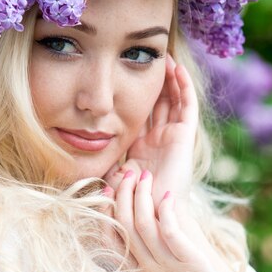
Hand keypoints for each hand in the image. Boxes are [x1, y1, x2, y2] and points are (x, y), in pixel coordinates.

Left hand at [104, 55, 197, 205]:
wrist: (152, 213)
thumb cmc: (132, 199)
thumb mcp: (113, 174)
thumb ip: (104, 160)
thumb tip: (83, 150)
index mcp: (143, 146)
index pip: (142, 112)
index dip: (139, 93)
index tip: (130, 73)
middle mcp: (159, 138)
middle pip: (160, 102)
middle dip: (158, 81)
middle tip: (153, 59)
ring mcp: (174, 136)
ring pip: (175, 100)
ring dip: (172, 79)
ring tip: (167, 58)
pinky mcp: (185, 136)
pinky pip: (188, 107)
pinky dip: (184, 87)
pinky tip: (178, 70)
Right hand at [113, 170, 239, 271]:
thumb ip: (148, 265)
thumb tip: (147, 240)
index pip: (110, 237)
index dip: (106, 211)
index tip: (105, 189)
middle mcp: (146, 268)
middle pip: (125, 224)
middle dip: (123, 195)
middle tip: (127, 173)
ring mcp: (167, 266)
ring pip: (144, 224)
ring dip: (142, 196)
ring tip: (144, 175)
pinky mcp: (190, 264)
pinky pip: (171, 234)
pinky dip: (167, 213)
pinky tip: (167, 196)